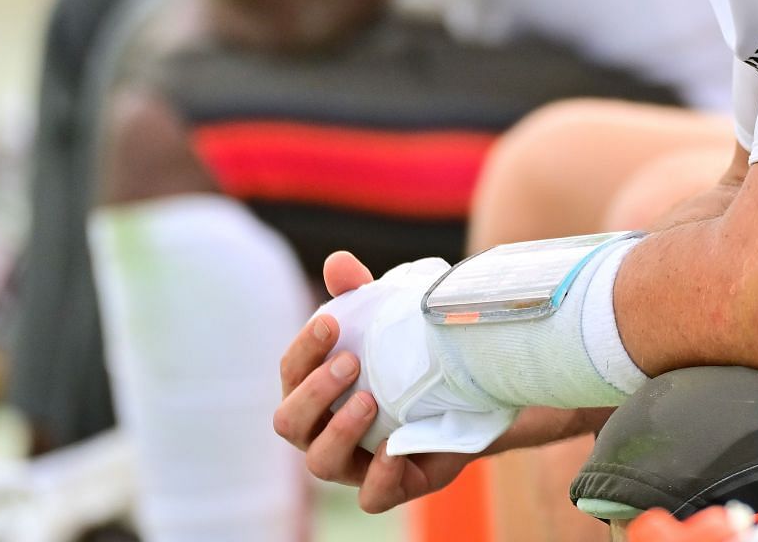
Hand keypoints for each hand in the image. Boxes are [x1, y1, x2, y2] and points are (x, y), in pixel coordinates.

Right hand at [272, 252, 482, 513]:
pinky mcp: (391, 486)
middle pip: (290, 421)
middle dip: (315, 391)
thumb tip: (338, 261)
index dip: (304, 349)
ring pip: (321, 462)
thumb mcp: (390, 322)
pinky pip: (371, 497)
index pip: (291, 372)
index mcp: (314, 389)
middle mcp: (323, 429)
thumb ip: (362, 294)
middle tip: (350, 361)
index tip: (331, 321)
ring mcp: (353, 462)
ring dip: (339, 430)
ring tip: (368, 401)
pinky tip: (393, 448)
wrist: (467, 397)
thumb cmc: (408, 359)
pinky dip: (378, 475)